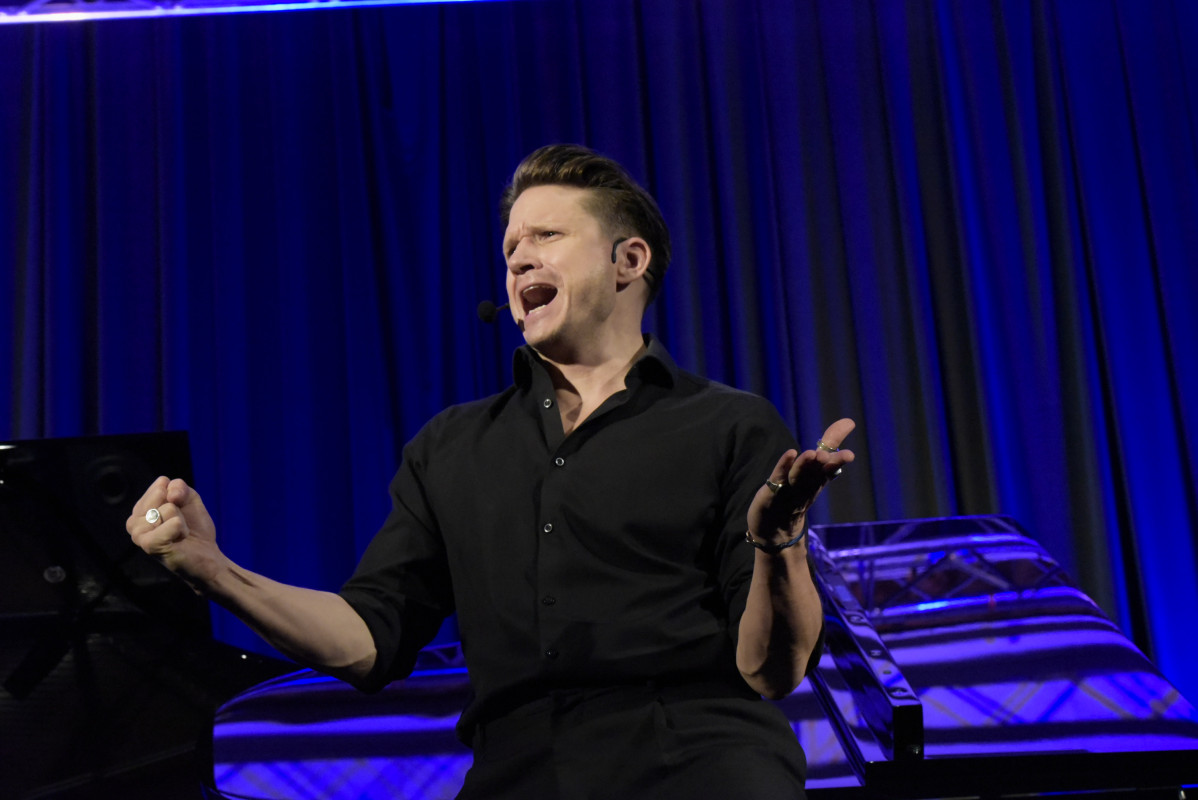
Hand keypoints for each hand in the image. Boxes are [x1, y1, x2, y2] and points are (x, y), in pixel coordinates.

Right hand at [126, 476, 225, 589]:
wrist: (205, 555)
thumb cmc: (194, 528)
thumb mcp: (189, 499)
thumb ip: (179, 487)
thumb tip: (170, 496)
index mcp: (141, 508)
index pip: (161, 483)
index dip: (179, 495)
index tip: (181, 511)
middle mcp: (134, 521)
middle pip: (162, 494)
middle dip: (179, 507)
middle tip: (180, 525)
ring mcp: (138, 534)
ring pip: (169, 508)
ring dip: (181, 521)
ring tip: (178, 534)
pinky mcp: (148, 545)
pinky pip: (174, 523)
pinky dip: (182, 530)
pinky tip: (178, 540)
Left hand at [747, 418, 855, 546]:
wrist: (774, 531)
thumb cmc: (795, 494)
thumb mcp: (813, 469)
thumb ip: (829, 444)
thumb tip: (849, 421)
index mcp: (817, 481)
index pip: (829, 468)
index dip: (838, 460)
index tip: (850, 454)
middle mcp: (805, 485)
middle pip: (817, 472)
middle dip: (826, 464)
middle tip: (832, 456)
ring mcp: (788, 489)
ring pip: (799, 475)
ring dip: (805, 465)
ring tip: (814, 454)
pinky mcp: (771, 491)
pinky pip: (778, 477)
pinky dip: (784, 465)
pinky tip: (791, 454)